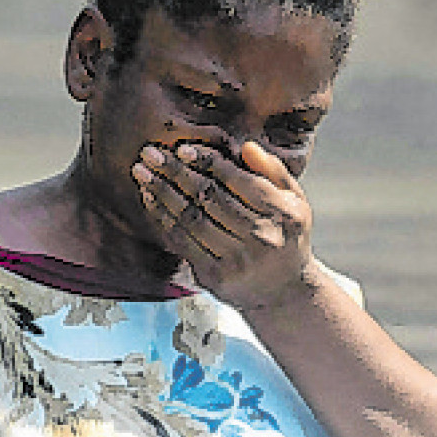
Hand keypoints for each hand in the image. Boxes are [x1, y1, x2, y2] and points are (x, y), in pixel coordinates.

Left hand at [131, 140, 316, 309]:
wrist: (284, 291)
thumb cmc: (286, 235)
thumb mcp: (294, 200)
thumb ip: (272, 170)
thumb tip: (246, 146)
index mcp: (283, 213)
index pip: (238, 180)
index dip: (208, 161)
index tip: (183, 148)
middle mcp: (262, 236)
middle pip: (210, 197)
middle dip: (176, 171)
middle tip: (150, 153)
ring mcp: (238, 259)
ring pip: (192, 218)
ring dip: (163, 192)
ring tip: (142, 172)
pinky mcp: (217, 276)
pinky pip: (183, 241)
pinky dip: (163, 218)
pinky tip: (151, 199)